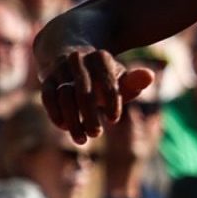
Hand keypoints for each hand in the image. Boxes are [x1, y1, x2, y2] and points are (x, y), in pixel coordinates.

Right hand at [40, 46, 154, 143]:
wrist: (71, 60)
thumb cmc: (101, 76)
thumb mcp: (118, 78)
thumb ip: (133, 82)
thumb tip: (150, 76)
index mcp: (101, 58)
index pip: (107, 82)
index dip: (111, 102)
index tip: (114, 120)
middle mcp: (78, 59)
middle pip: (84, 92)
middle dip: (90, 115)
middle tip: (97, 134)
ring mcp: (60, 68)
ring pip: (64, 96)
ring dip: (73, 120)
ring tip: (82, 139)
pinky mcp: (47, 79)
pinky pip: (48, 97)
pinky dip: (55, 113)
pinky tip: (64, 127)